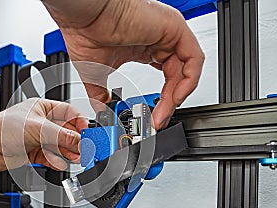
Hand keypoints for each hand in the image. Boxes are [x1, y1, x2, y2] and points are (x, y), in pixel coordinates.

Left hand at [0, 98, 87, 171]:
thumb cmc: (1, 129)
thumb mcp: (38, 129)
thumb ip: (62, 136)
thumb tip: (81, 141)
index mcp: (42, 108)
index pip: (69, 113)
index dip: (79, 123)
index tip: (87, 133)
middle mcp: (41, 122)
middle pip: (66, 131)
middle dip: (75, 141)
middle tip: (84, 149)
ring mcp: (37, 138)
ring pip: (59, 146)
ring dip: (67, 152)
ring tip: (75, 157)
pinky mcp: (34, 153)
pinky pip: (50, 157)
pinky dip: (55, 161)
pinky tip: (59, 163)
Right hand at [43, 0, 204, 128]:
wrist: (83, 16)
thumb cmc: (86, 33)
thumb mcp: (96, 74)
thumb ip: (102, 95)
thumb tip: (102, 111)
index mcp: (144, 48)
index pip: (165, 77)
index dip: (161, 100)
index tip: (152, 119)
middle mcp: (158, 40)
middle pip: (177, 77)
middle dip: (169, 103)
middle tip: (158, 121)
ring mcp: (168, 33)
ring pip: (187, 70)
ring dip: (177, 97)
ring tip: (163, 113)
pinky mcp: (174, 28)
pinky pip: (194, 60)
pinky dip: (189, 82)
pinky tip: (175, 97)